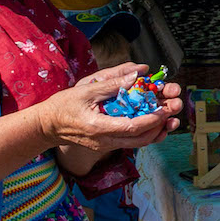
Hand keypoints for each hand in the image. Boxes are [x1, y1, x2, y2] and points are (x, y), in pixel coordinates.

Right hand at [33, 62, 182, 154]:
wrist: (47, 126)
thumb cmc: (63, 106)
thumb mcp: (85, 90)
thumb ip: (112, 83)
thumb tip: (137, 75)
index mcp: (99, 127)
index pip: (132, 127)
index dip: (152, 119)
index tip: (164, 109)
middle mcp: (105, 141)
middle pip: (141, 139)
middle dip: (160, 126)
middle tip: (172, 110)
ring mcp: (106, 145)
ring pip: (138, 142)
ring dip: (155, 131)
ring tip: (168, 117)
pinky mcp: (107, 145)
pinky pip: (131, 141)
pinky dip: (144, 133)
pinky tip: (154, 123)